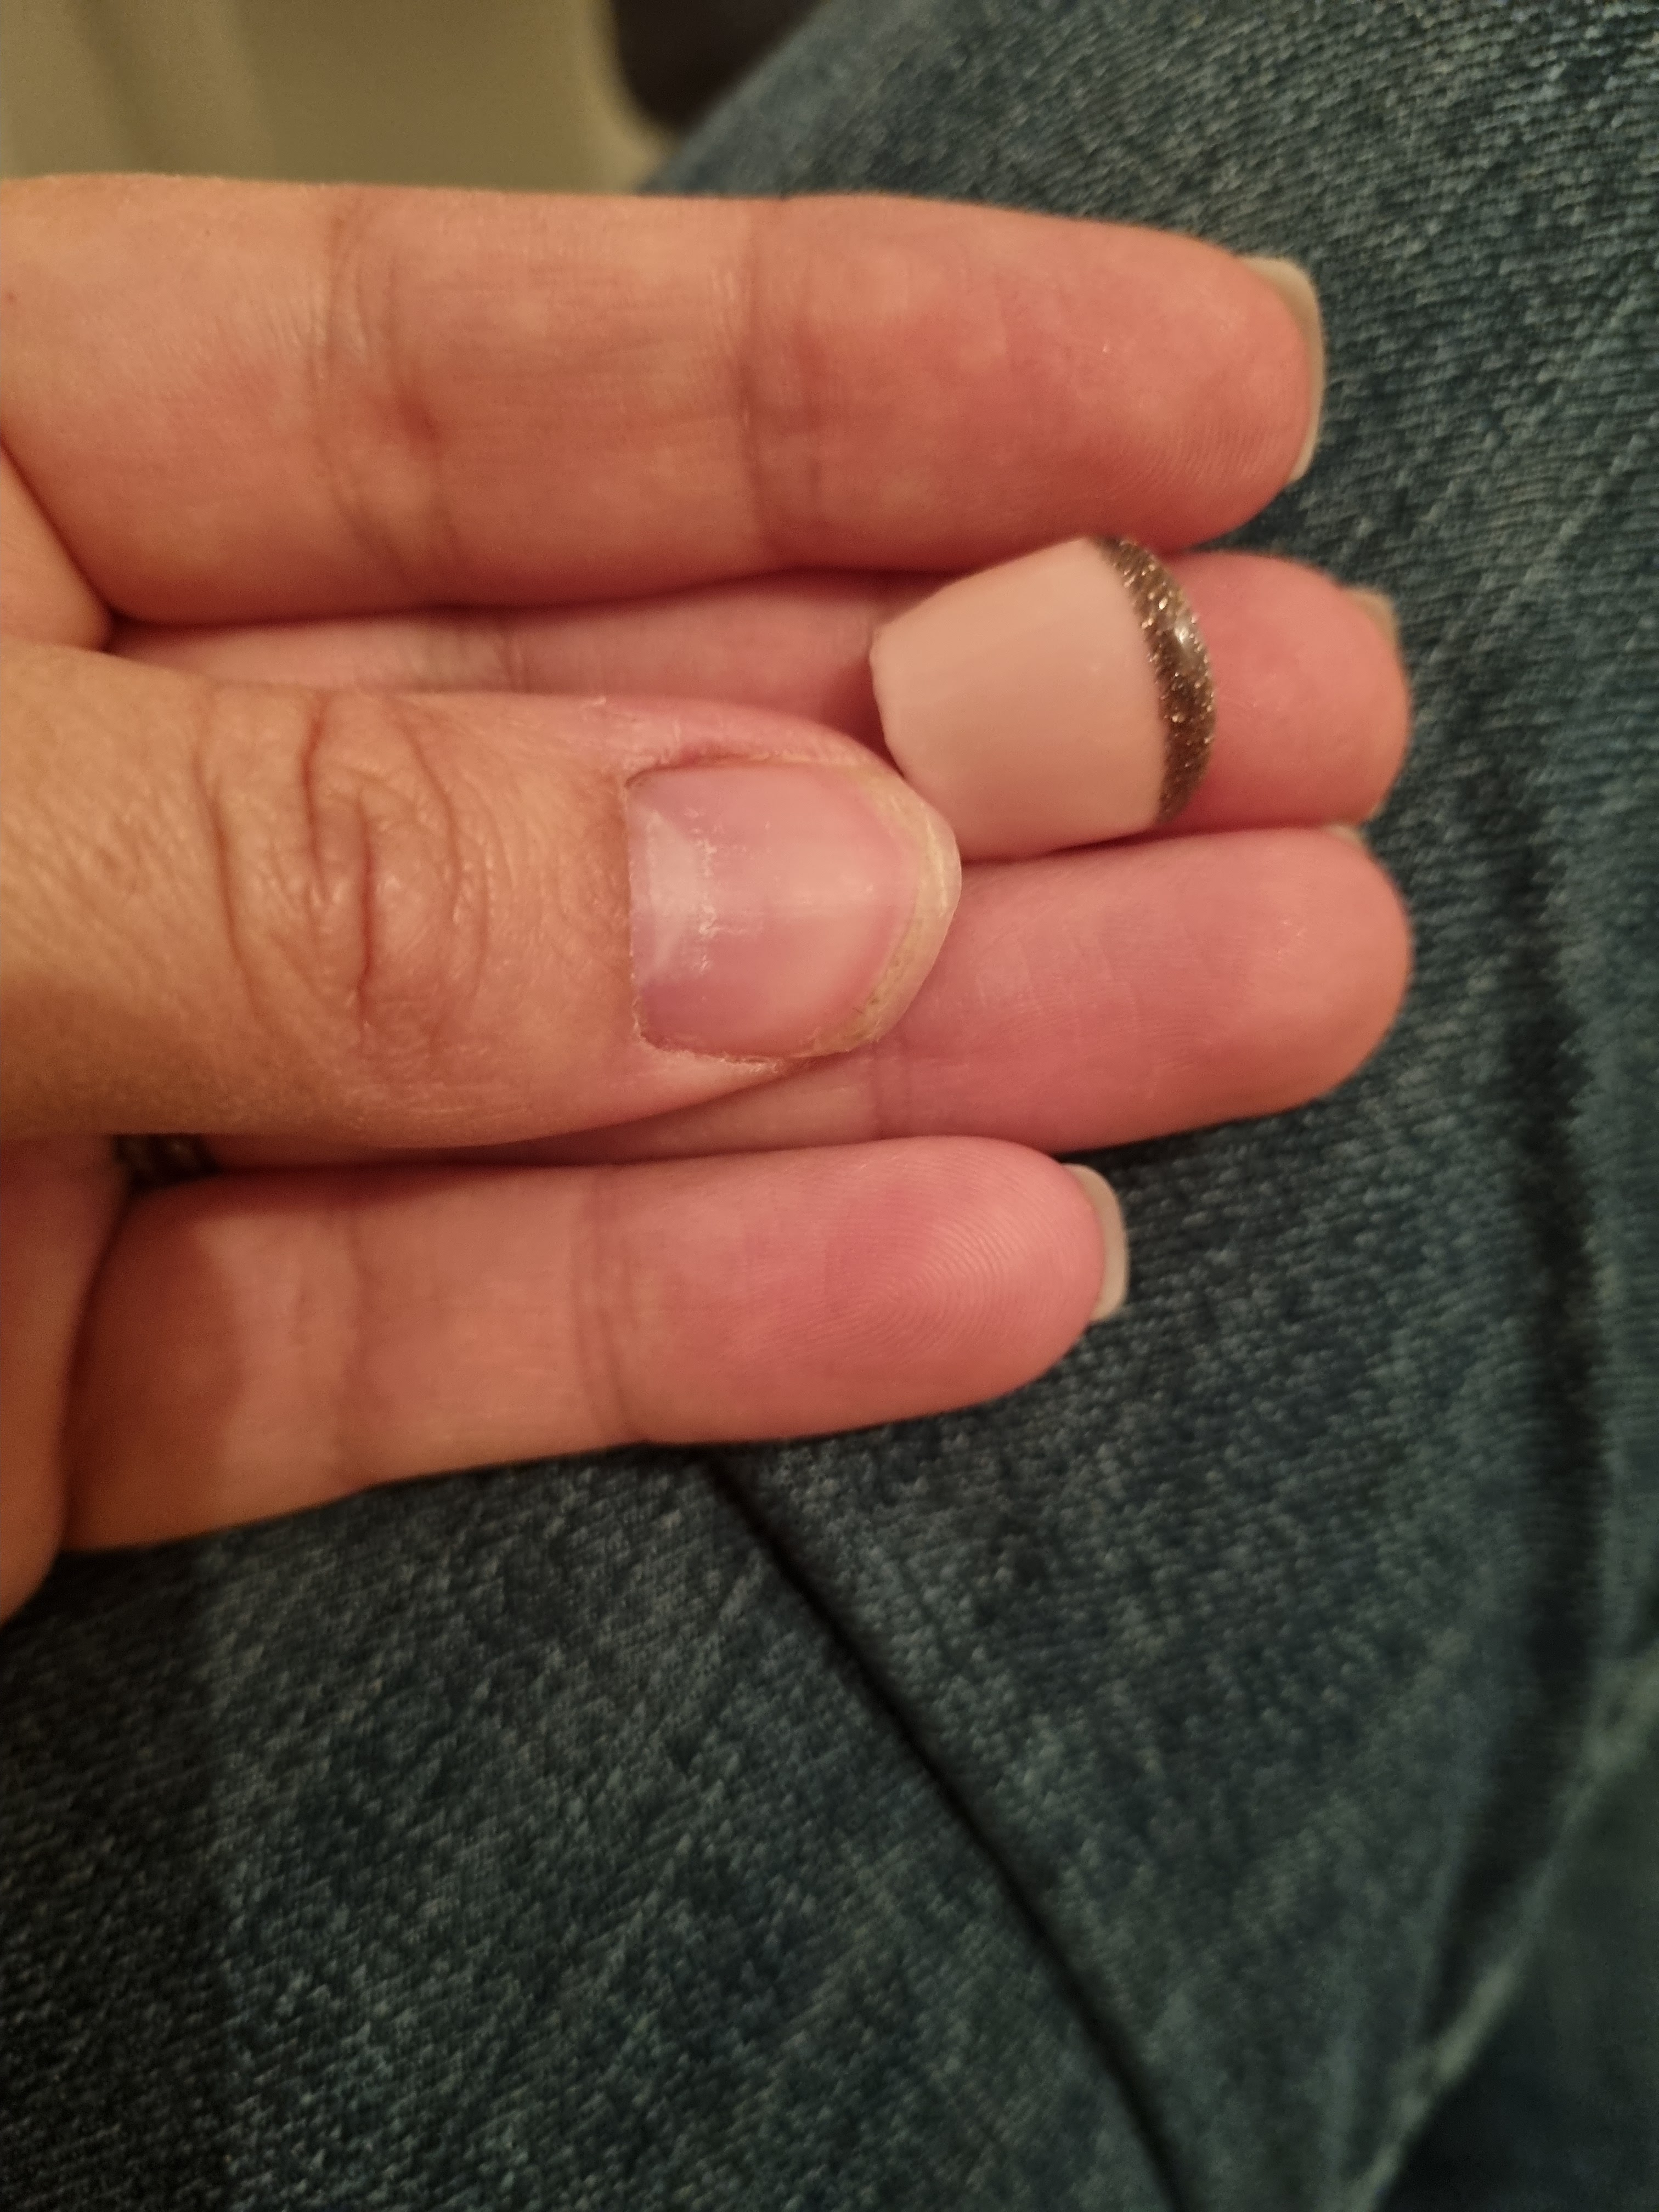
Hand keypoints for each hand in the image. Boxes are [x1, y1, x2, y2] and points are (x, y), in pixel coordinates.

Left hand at [0, 179, 1408, 1615]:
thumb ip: (305, 874)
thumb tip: (789, 900)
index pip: (445, 376)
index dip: (842, 379)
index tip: (1199, 398)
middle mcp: (48, 772)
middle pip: (576, 723)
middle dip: (955, 729)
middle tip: (1297, 725)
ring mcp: (82, 1089)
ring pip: (561, 1051)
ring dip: (919, 1043)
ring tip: (1260, 983)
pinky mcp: (77, 1387)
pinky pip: (418, 1336)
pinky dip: (694, 1317)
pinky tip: (992, 1262)